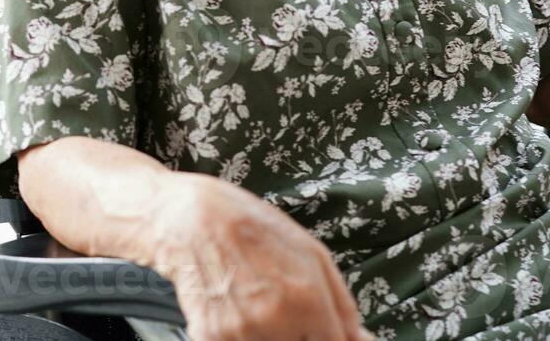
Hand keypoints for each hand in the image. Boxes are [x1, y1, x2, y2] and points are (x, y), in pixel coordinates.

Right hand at [150, 173, 372, 340]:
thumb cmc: (253, 227)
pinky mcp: (211, 338)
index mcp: (307, 297)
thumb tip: (359, 339)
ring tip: (260, 307)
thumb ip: (342, 304)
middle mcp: (275, 320)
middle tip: (289, 315)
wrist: (190, 221)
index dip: (331, 339)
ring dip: (272, 336)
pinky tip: (240, 310)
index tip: (322, 332)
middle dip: (301, 336)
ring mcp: (241, 333)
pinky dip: (244, 336)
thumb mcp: (311, 252)